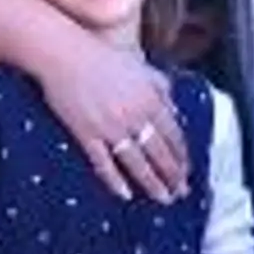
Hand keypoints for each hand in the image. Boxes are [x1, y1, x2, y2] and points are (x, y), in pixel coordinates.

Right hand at [35, 33, 186, 202]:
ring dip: (152, 182)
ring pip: (137, 162)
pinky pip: (104, 163)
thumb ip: (161, 87)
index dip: (182, 155)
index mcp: (150, 99)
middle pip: (159, 152)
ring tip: (163, 198)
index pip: (173, 134)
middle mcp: (134, 116)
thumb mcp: (142, 67)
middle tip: (182, 193)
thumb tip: (175, 109)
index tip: (188, 170)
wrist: (65, 55)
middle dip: (173, 175)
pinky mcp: (86, 134)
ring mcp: (110, 127)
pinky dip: (115, 180)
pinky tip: (125, 194)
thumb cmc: (103, 58)